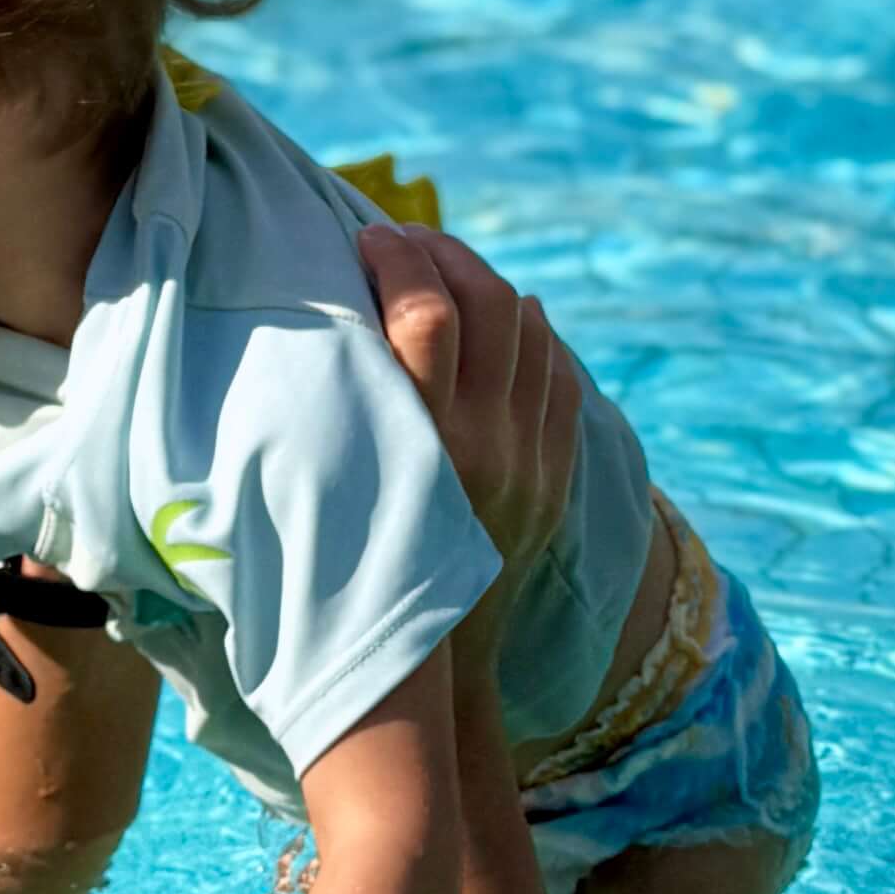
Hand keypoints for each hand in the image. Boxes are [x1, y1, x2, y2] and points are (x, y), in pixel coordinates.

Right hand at [353, 221, 586, 566]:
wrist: (435, 655)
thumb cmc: (353, 564)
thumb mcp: (335, 484)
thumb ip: (343, 405)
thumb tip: (336, 300)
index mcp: (421, 445)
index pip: (426, 314)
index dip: (398, 258)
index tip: (366, 238)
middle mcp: (486, 445)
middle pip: (486, 302)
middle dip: (442, 252)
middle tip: (404, 239)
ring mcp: (531, 458)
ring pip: (529, 327)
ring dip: (484, 281)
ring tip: (445, 268)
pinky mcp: (556, 472)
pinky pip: (558, 372)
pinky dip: (532, 331)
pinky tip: (506, 316)